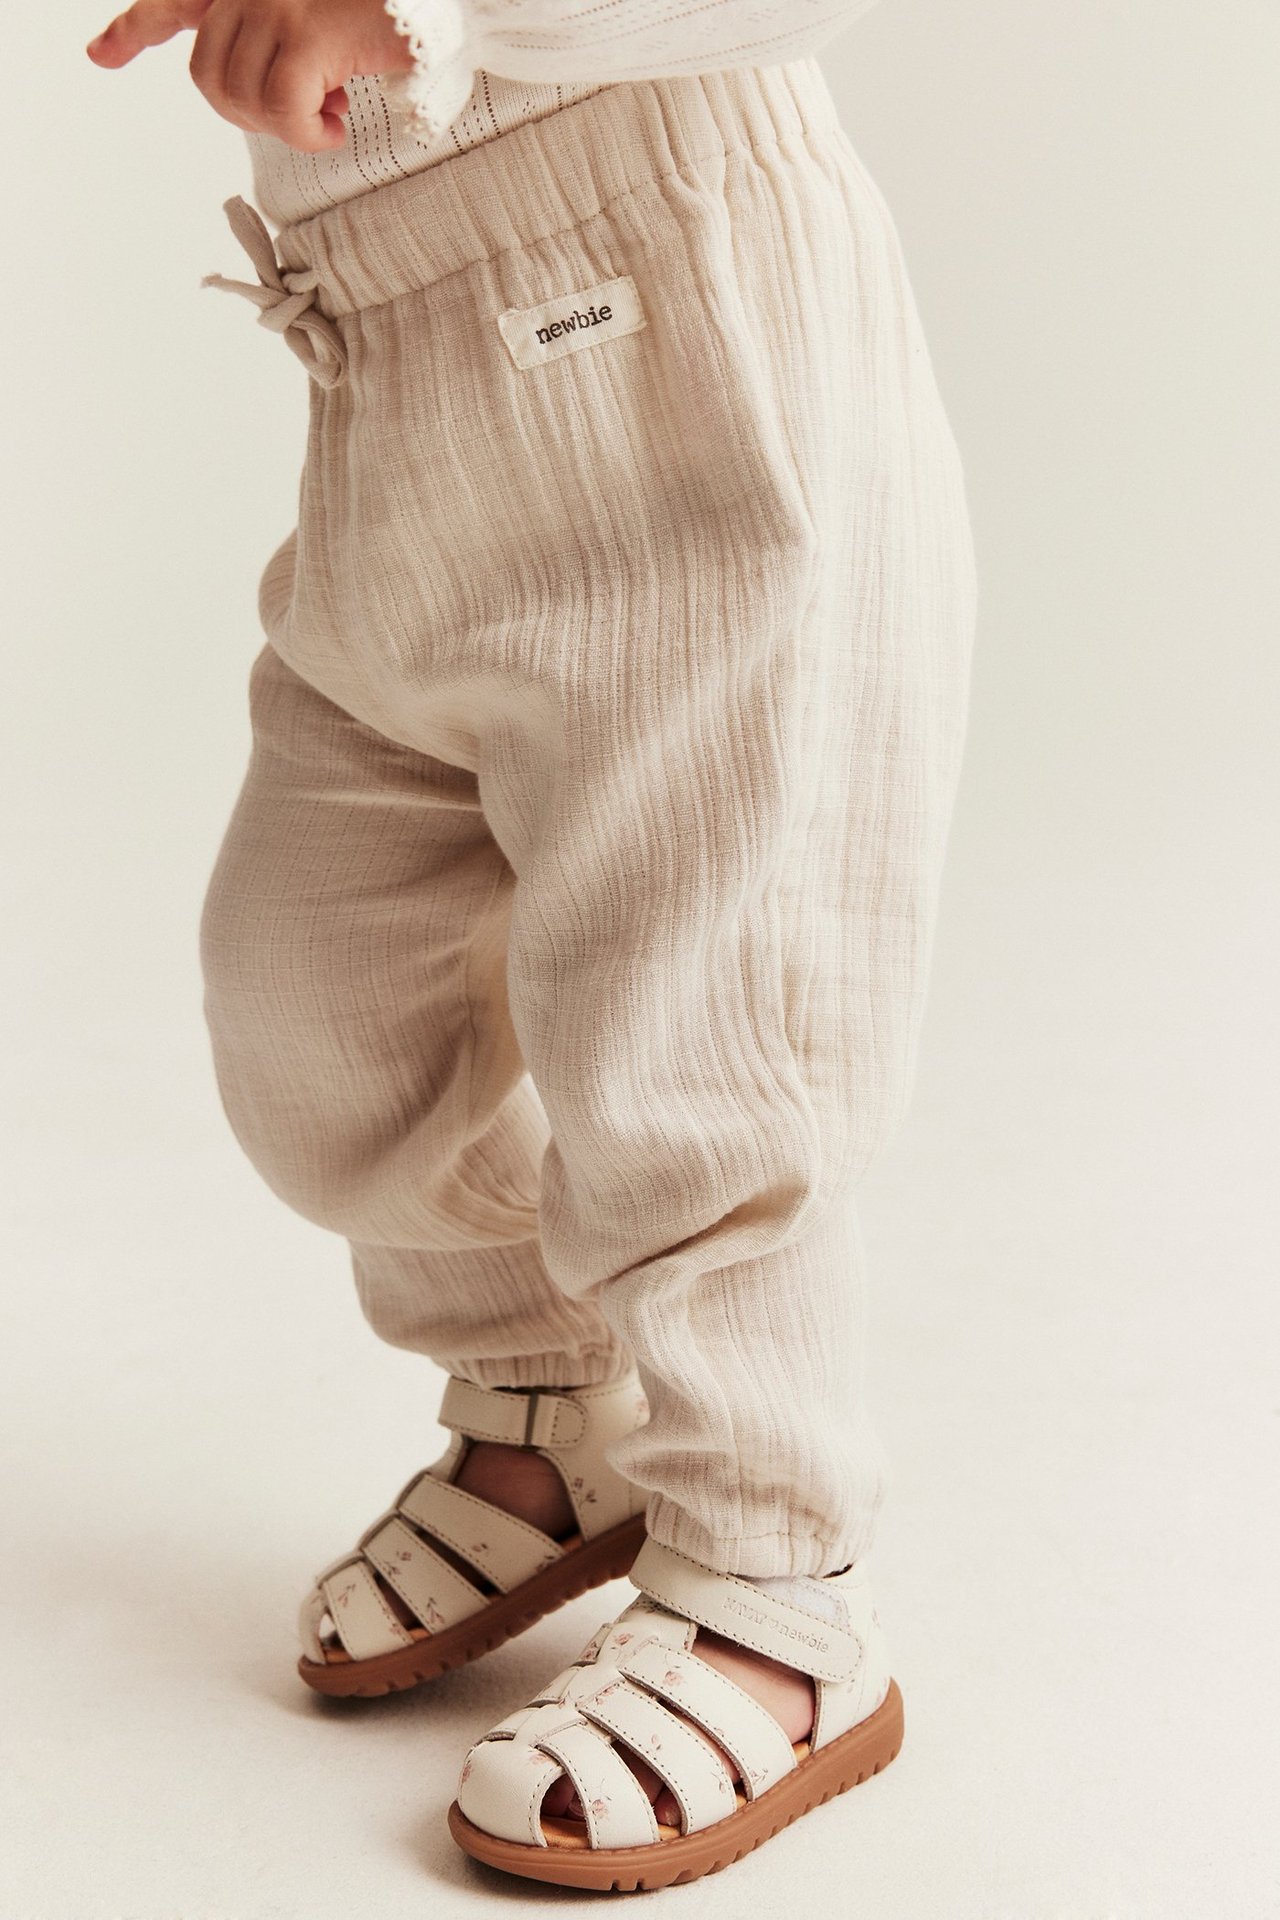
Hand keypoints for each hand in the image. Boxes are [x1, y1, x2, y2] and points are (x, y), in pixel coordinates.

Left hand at [84, 0, 415, 152]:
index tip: (102, 55)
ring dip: (287, 128)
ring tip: (329, 111)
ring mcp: (276, 3)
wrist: (433, 9)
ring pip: (241, 99)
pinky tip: (336, 122)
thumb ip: (284, 47)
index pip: (174, 4)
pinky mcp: (308, 33)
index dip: (133, 30)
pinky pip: (281, 110)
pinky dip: (309, 135)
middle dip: (250, 116)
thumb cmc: (394, 23)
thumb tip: (259, 96)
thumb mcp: (324, 33)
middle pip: (208, 76)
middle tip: (303, 115)